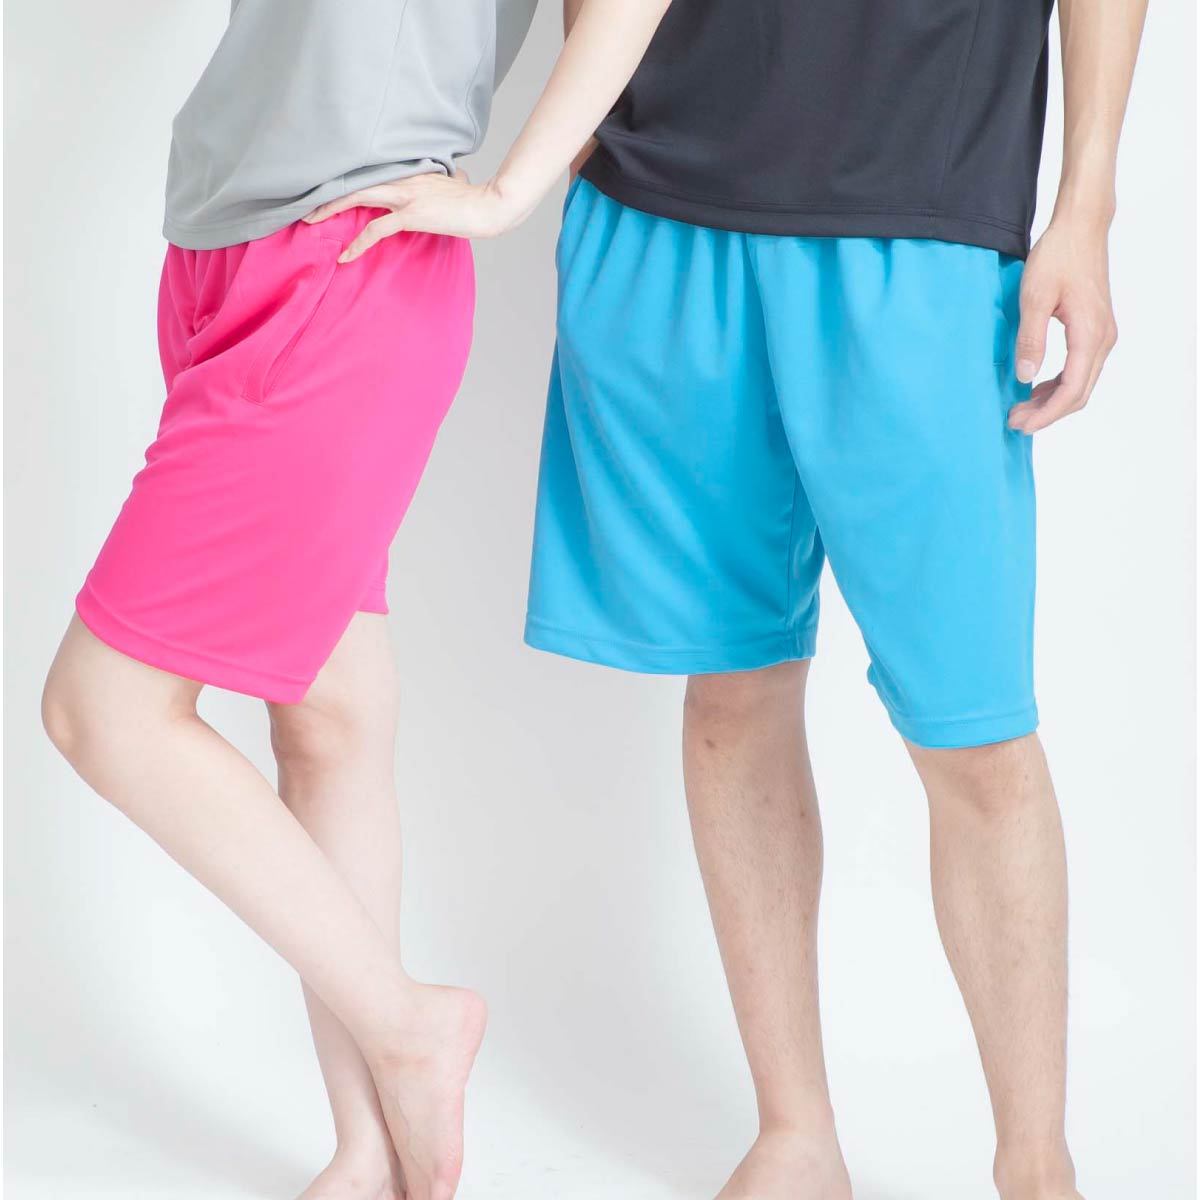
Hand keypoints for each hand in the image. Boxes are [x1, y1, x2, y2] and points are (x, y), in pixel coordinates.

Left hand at [304, 171, 531, 262]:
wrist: (488, 206)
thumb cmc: (476, 197)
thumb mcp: (456, 183)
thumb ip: (447, 180)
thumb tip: (455, 178)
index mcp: (409, 172)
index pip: (369, 173)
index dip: (346, 182)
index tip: (327, 190)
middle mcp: (402, 179)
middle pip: (354, 180)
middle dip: (325, 191)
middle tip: (303, 203)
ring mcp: (405, 195)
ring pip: (357, 196)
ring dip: (329, 208)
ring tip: (310, 221)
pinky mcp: (410, 214)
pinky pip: (376, 229)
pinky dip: (358, 243)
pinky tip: (345, 256)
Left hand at [1007, 219, 1118, 433]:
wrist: (1080, 228)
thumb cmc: (1058, 256)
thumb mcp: (1034, 298)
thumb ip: (1031, 340)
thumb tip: (1025, 378)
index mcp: (1090, 335)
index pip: (1071, 390)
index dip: (1046, 414)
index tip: (1020, 424)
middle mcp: (1102, 339)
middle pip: (1078, 393)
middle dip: (1047, 413)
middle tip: (1014, 421)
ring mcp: (1102, 335)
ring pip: (1080, 383)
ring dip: (1052, 401)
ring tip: (1020, 408)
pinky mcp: (1095, 329)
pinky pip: (1080, 368)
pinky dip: (1058, 384)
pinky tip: (1036, 387)